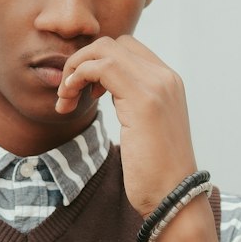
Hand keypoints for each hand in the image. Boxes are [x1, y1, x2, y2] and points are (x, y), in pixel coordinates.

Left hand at [55, 36, 196, 215]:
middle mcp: (165, 78)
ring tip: (66, 100)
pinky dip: (78, 77)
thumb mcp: (145, 128)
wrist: (174, 198)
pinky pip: (101, 67)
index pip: (127, 48)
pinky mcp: (143, 100)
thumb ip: (132, 102)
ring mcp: (157, 86)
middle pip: (113, 43)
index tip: (87, 92)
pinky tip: (71, 101)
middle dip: (82, 62)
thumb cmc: (155, 172)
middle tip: (68, 94)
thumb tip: (106, 89)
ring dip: (75, 69)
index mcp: (168, 82)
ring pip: (104, 50)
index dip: (98, 62)